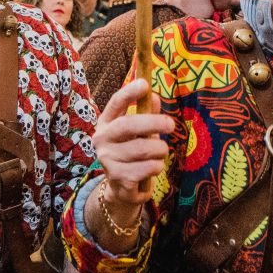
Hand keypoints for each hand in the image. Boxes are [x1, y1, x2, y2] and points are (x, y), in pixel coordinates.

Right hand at [85, 79, 172, 251]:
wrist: (121, 188)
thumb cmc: (132, 152)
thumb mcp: (138, 131)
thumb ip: (146, 114)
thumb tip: (154, 97)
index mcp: (106, 123)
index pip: (115, 103)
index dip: (129, 92)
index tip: (144, 83)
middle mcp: (102, 139)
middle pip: (128, 125)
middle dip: (153, 123)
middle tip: (170, 125)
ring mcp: (108, 160)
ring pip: (143, 149)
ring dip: (159, 150)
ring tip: (160, 152)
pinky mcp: (118, 178)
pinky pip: (147, 167)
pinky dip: (157, 166)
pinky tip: (153, 168)